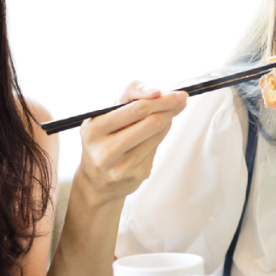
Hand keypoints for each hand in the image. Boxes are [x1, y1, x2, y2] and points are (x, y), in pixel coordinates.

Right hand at [75, 82, 186, 204]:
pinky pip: (155, 149)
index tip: (177, 94)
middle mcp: (104, 150)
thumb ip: (130, 97)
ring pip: (156, 134)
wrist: (94, 182)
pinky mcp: (135, 175)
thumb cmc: (102, 139)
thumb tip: (162, 93)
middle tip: (181, 99)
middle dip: (169, 107)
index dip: (160, 100)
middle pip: (149, 121)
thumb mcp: (105, 115)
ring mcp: (121, 165)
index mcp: (93, 129)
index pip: (135, 108)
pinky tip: (156, 133)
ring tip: (170, 112)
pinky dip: (160, 136)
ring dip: (168, 120)